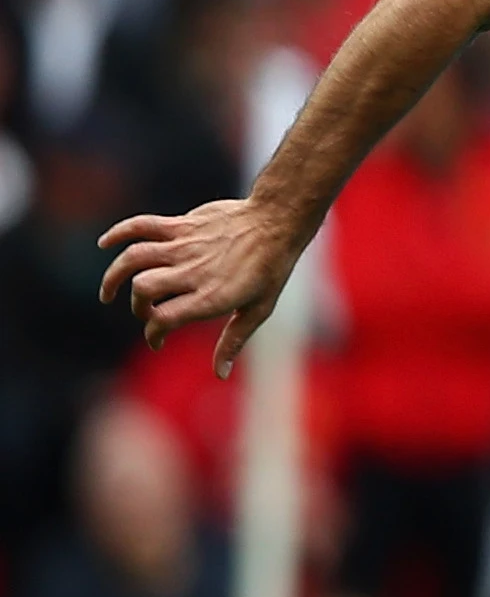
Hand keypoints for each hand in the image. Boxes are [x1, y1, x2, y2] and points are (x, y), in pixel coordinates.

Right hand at [98, 197, 309, 375]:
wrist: (277, 222)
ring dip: (114, 276)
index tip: (157, 341)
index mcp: (212, 296)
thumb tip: (219, 374)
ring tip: (108, 293)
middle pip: (144, 289)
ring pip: (135, 258)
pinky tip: (105, 245)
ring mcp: (185, 246)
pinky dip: (119, 233)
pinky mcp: (182, 225)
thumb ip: (233, 341)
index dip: (153, 335)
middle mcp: (194, 271)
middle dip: (138, 308)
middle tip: (147, 313)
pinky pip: (142, 225)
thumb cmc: (270, 270)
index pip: (164, 319)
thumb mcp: (258, 310)